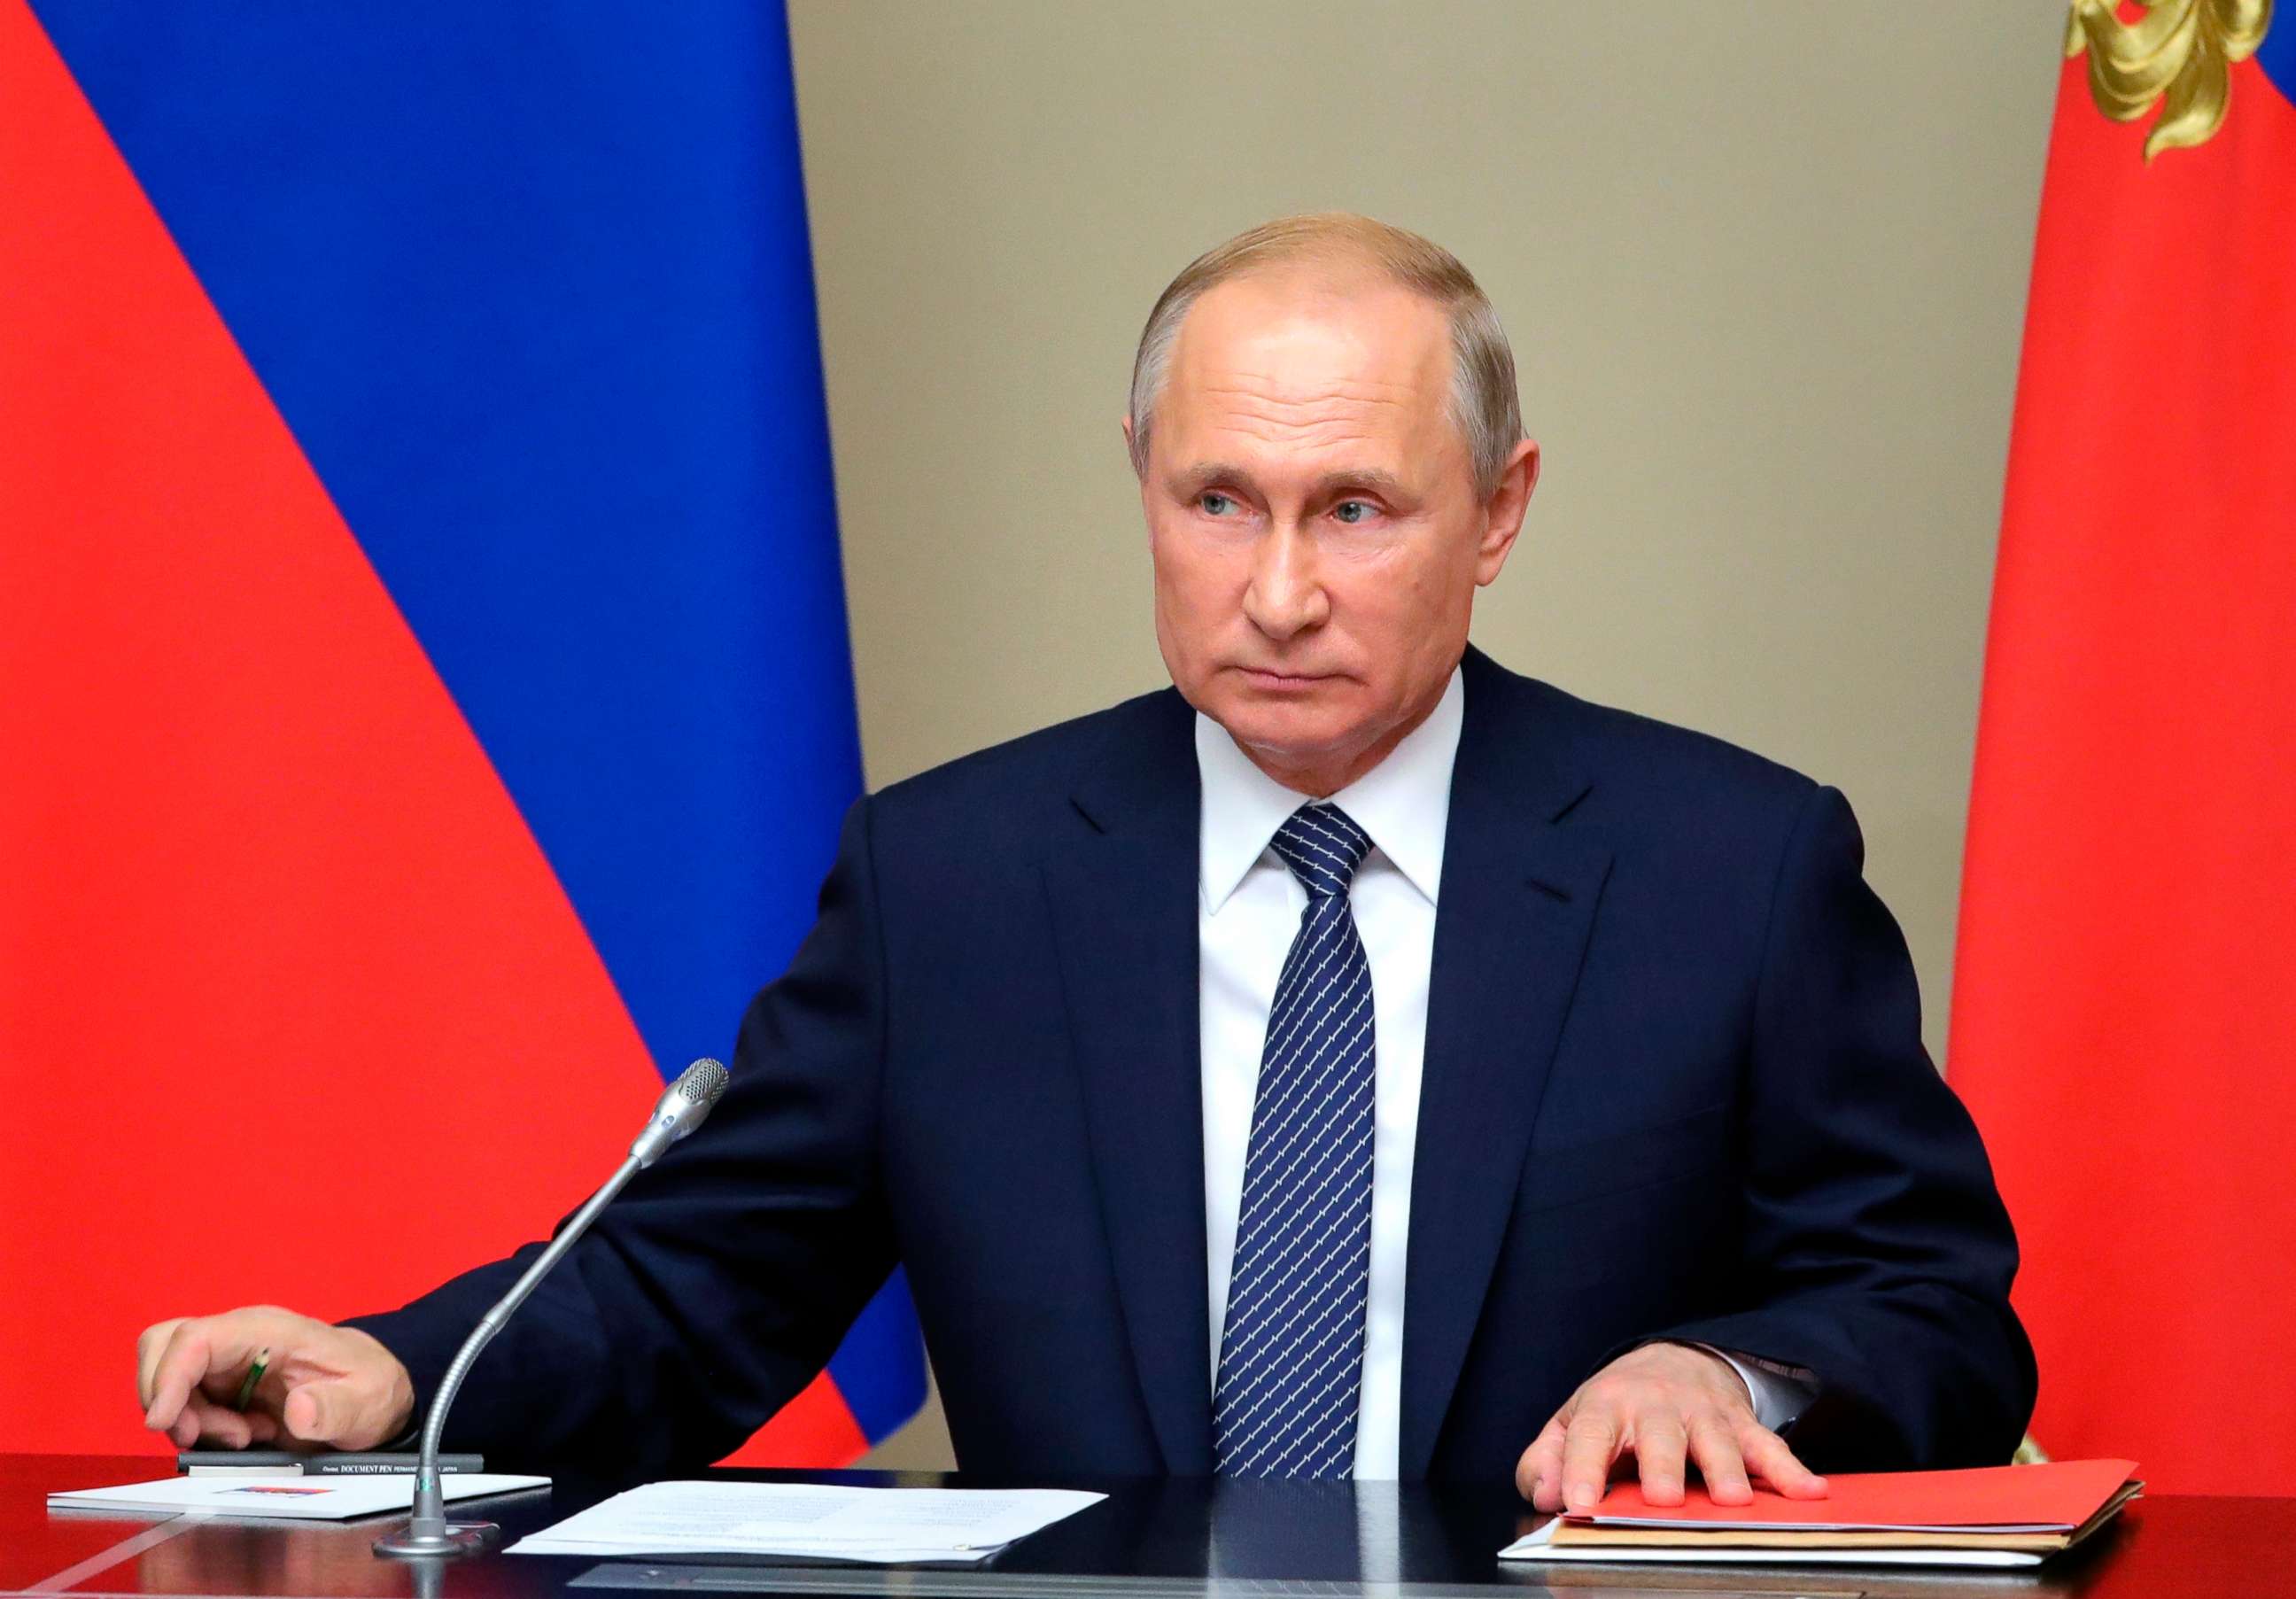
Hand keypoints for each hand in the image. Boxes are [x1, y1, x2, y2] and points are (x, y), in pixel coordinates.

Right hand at [136, 1306, 414, 1450]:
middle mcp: (240, 1338)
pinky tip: (246, 1436)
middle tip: (203, 1435)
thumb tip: (298, 1410)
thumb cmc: (368, 1387)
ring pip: (168, 1378)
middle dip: (167, 1397)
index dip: (168, 1377)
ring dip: (190, 1419)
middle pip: (163, 1346)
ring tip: (245, 1437)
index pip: (196, 1338)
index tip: (164, 1422)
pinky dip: (200, 1427)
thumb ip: (335, 1409)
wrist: (372, 1391)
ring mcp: (227, 1360)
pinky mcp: (222, 1384)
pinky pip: (184, 1402)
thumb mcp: (365, 1403)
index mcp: (270, 1331)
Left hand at [1516, 1341, 1826, 1511]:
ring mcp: (1703, 1414)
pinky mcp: (1741, 1425)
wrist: (1673, 1359)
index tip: (1578, 1502)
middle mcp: (1656, 1406)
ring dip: (1726, 1469)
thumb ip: (1547, 1459)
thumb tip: (1544, 1494)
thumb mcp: (1572, 1423)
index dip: (1581, 1467)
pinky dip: (1790, 1469)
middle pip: (1659, 1435)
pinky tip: (1809, 1491)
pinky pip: (1769, 1446)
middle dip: (1662, 1467)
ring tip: (1731, 1500)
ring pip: (1717, 1440)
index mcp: (1607, 1406)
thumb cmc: (1617, 1405)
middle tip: (1662, 1499)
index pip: (1589, 1435)